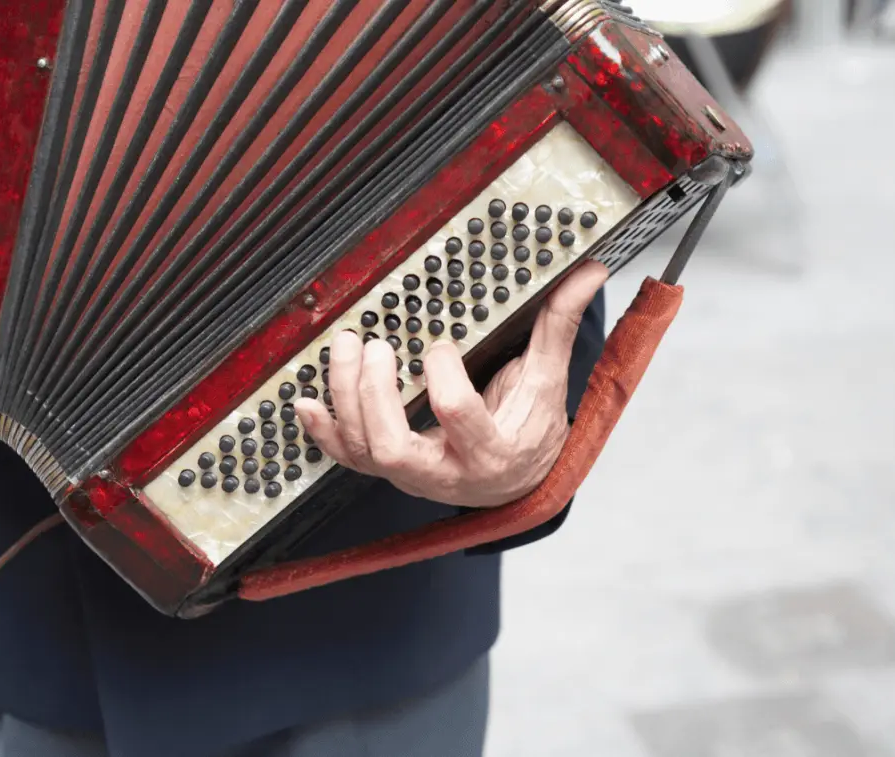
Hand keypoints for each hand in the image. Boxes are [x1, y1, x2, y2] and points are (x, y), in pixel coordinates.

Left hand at [295, 260, 608, 508]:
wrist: (514, 484)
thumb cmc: (529, 430)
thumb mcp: (546, 382)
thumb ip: (557, 327)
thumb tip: (589, 271)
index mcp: (490, 451)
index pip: (459, 418)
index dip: (443, 379)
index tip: (440, 344)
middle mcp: (445, 473)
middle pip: (394, 447)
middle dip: (374, 396)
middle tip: (373, 347)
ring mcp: (411, 475)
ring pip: (364, 450)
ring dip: (345, 398)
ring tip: (346, 348)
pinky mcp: (386, 471)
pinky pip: (346, 459)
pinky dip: (322, 432)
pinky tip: (305, 402)